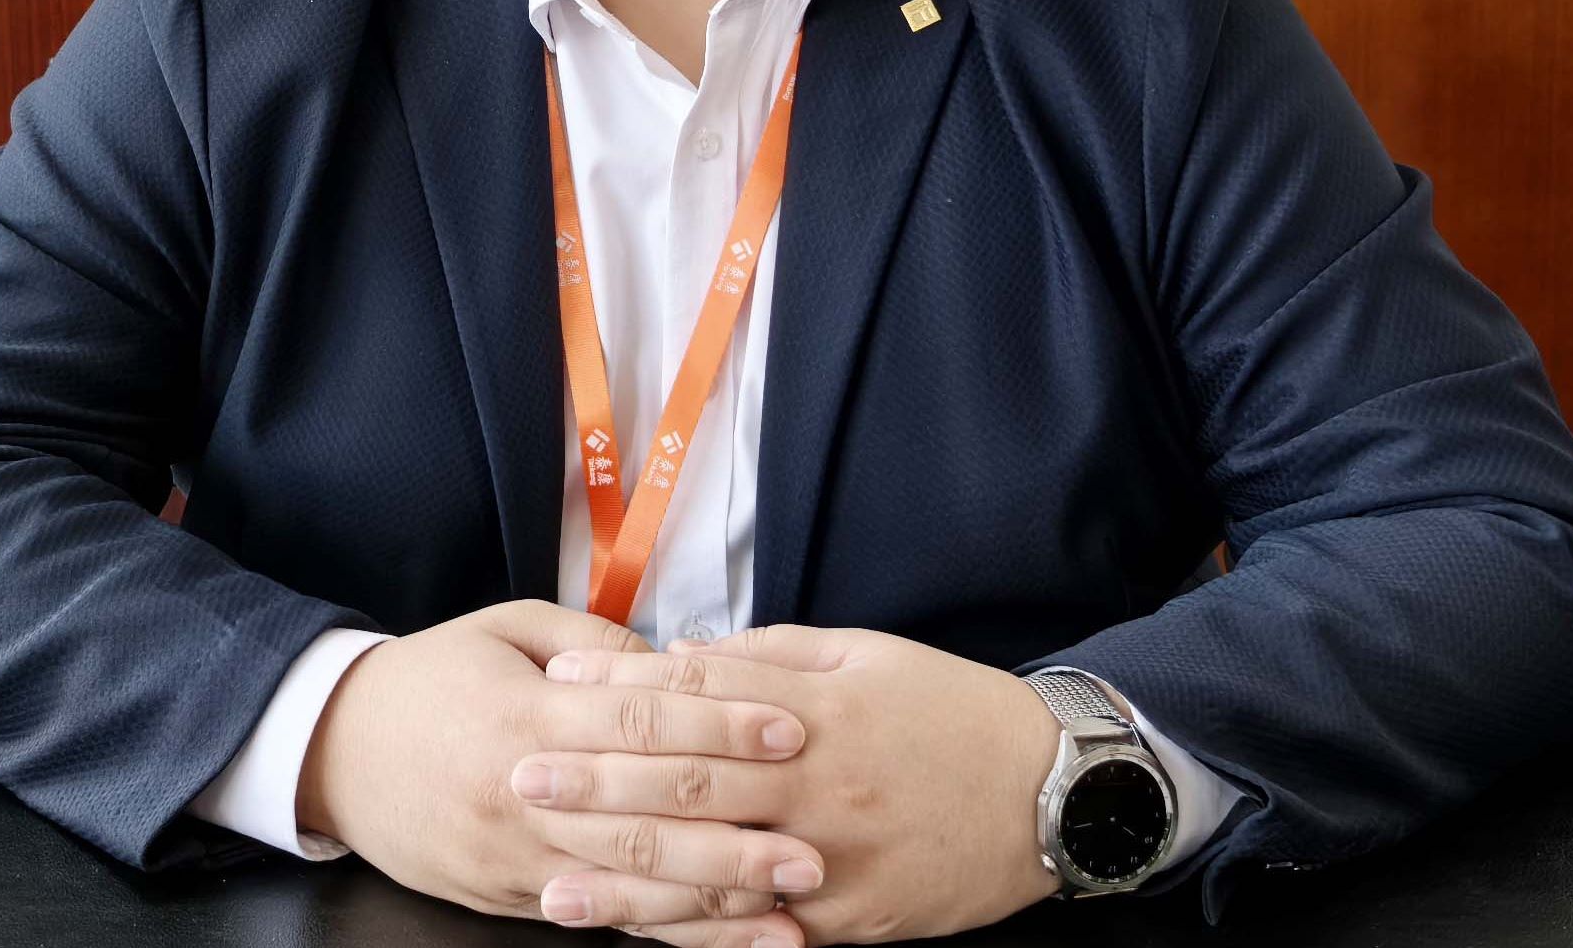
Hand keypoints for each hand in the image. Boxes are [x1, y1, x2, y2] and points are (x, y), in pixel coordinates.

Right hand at [298, 600, 827, 947]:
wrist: (331, 750)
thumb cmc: (429, 677)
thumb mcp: (504, 628)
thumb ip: (593, 646)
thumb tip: (679, 660)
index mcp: (526, 716)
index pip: (641, 720)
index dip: (721, 723)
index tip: (791, 727)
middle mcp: (522, 795)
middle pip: (645, 820)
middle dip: (736, 838)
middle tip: (816, 847)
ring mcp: (515, 858)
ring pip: (628, 887)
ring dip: (715, 902)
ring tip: (792, 908)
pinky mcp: (507, 899)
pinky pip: (599, 921)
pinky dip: (665, 933)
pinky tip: (723, 939)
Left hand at [511, 626, 1065, 943]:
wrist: (1052, 789)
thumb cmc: (951, 711)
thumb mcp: (868, 654)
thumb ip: (775, 655)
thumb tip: (691, 653)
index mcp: (816, 709)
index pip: (700, 694)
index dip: (621, 690)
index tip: (556, 686)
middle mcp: (817, 784)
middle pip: (691, 782)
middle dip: (597, 782)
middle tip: (520, 778)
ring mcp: (834, 860)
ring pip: (716, 872)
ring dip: (627, 879)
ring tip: (552, 886)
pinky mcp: (854, 920)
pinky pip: (764, 935)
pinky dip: (700, 940)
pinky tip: (643, 941)